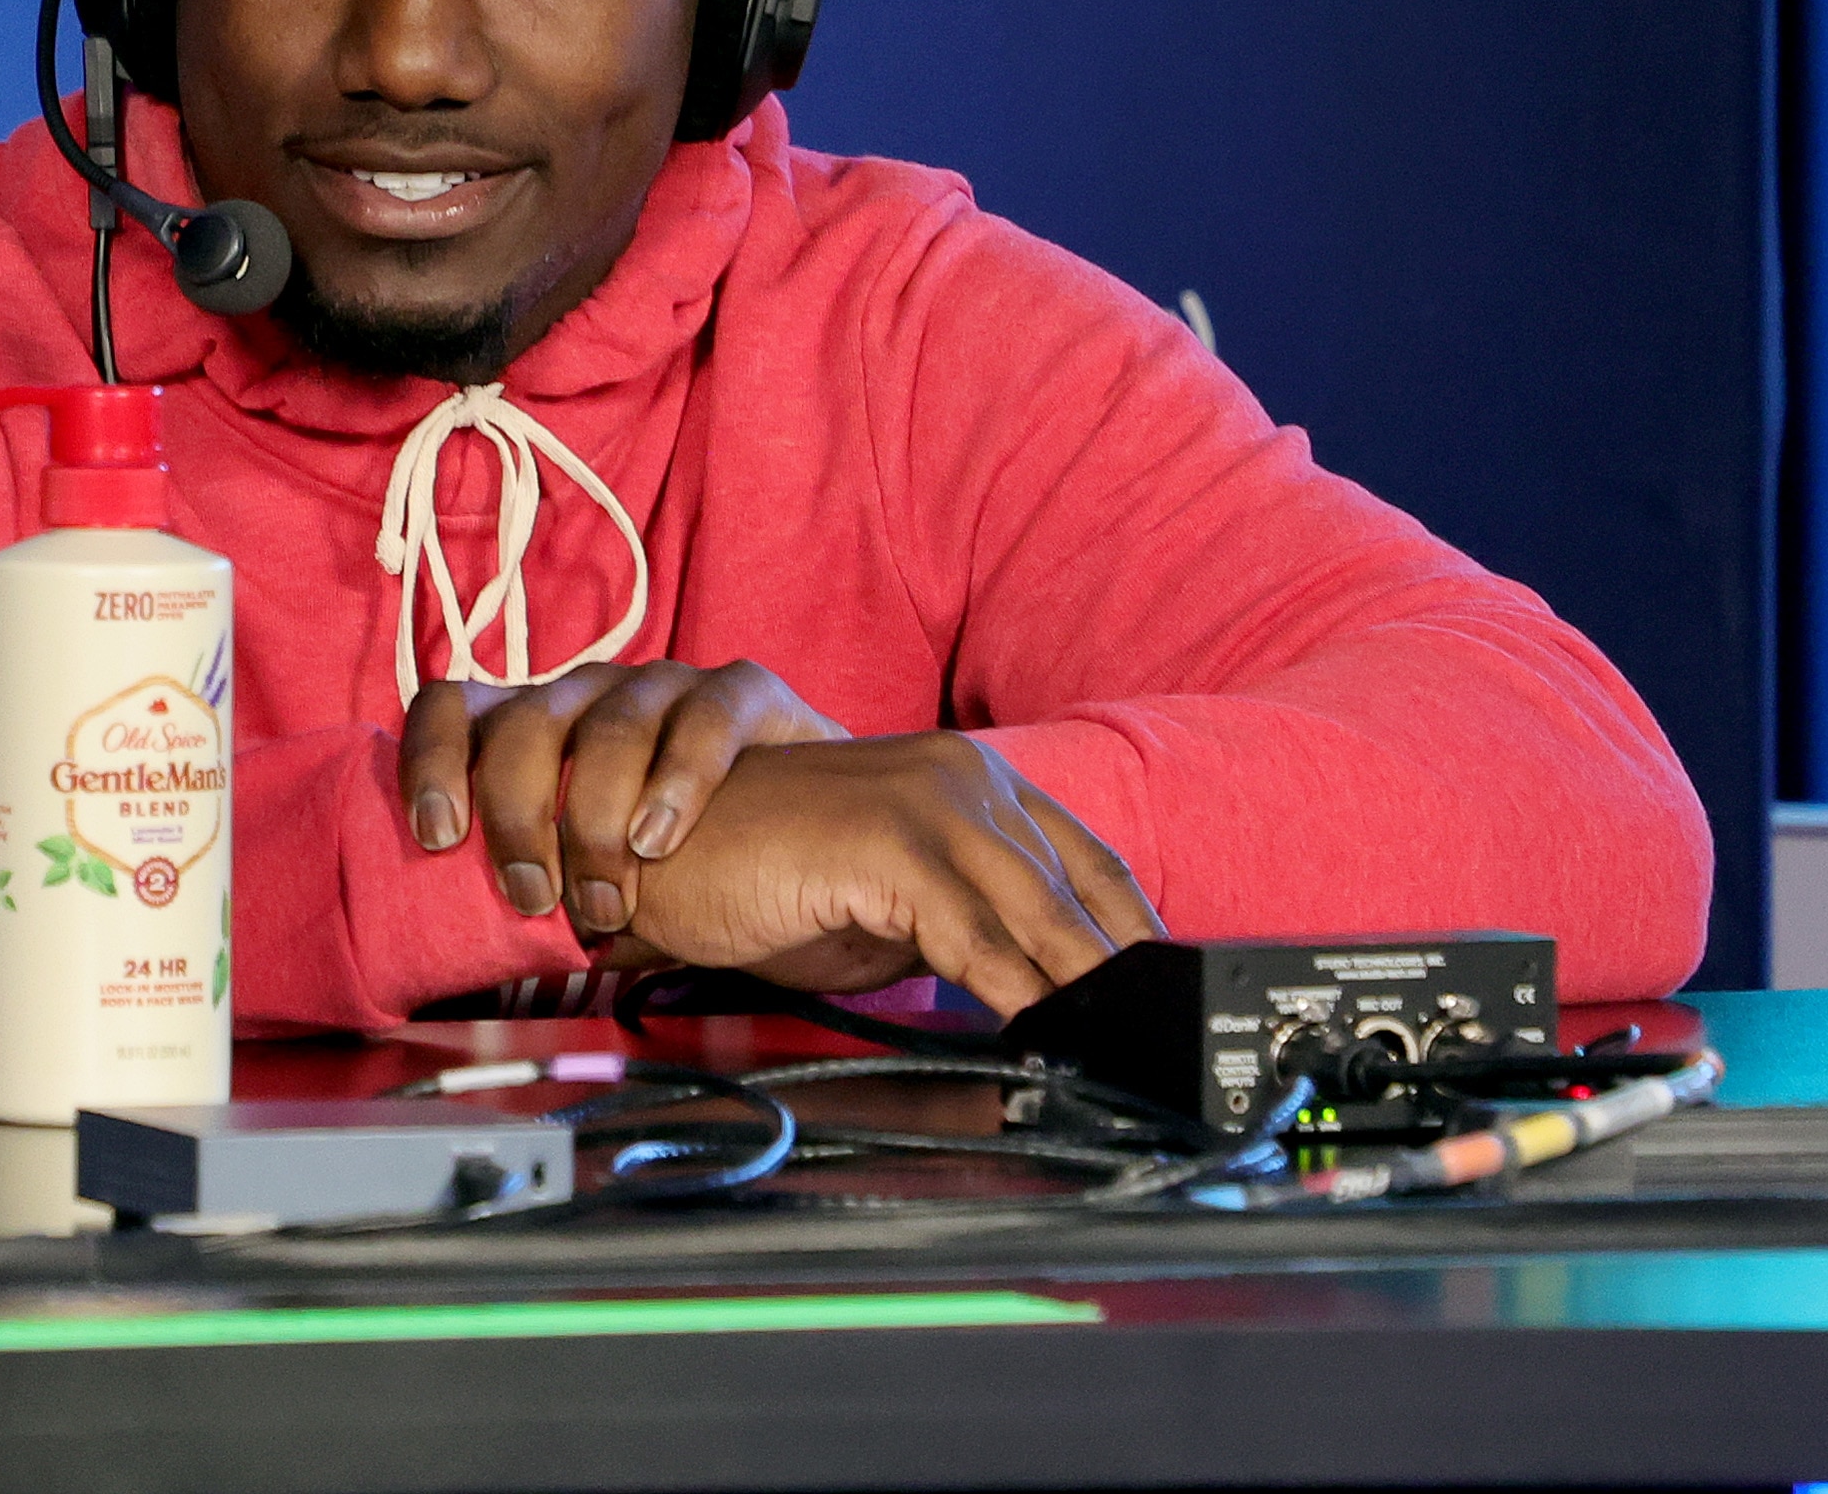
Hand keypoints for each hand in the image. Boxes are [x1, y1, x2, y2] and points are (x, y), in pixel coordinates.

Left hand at [401, 660, 847, 937]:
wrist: (825, 857)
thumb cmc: (693, 877)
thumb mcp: (597, 892)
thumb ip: (543, 897)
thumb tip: (463, 953)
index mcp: (538, 728)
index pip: (450, 708)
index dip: (429, 762)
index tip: (437, 839)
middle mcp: (592, 691)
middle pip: (524, 721)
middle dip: (515, 814)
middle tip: (534, 897)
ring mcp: (668, 684)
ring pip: (607, 721)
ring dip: (594, 819)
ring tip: (612, 900)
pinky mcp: (745, 693)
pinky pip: (706, 715)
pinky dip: (677, 781)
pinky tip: (664, 840)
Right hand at [609, 735, 1162, 1015]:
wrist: (656, 854)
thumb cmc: (760, 877)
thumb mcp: (890, 909)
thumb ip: (967, 933)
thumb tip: (1043, 998)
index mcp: (972, 780)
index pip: (1091, 864)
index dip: (1138, 936)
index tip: (1171, 1005)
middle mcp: (964, 774)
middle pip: (1079, 893)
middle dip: (1125, 979)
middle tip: (1167, 1049)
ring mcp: (929, 799)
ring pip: (1038, 916)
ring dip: (1084, 993)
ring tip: (1118, 1053)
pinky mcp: (889, 839)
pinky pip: (975, 936)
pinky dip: (1017, 996)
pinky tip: (1042, 1036)